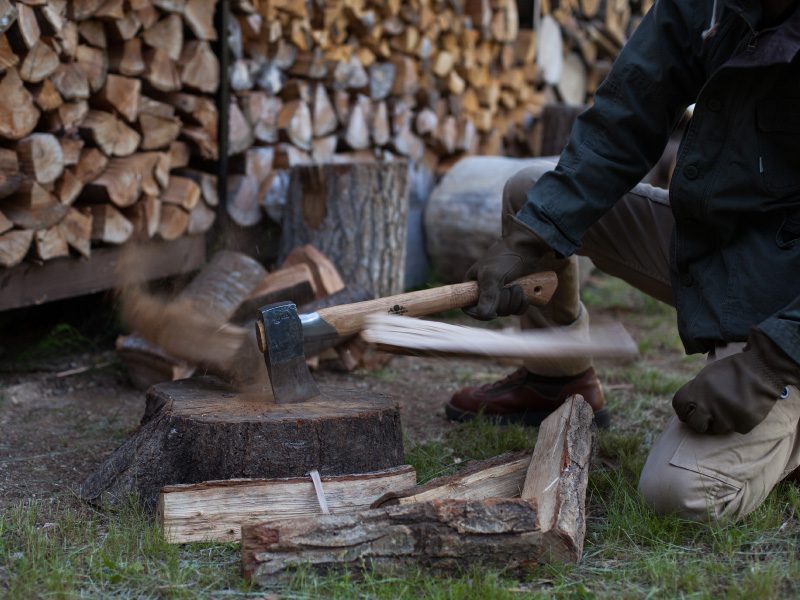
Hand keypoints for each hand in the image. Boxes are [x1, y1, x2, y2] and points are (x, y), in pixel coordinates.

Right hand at [463, 215, 552, 319]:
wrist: (526, 246)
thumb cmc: (505, 257)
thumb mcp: (493, 276)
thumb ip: (487, 296)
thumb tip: (483, 315)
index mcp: (472, 286)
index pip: (469, 308)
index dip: (479, 313)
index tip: (491, 312)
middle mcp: (484, 292)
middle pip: (490, 312)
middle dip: (503, 303)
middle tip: (508, 288)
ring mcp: (499, 295)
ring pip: (505, 312)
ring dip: (514, 301)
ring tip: (517, 286)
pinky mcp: (513, 296)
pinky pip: (516, 310)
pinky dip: (522, 304)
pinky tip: (524, 293)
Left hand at [672, 328, 798, 433]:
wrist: (762, 368)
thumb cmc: (733, 370)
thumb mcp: (707, 375)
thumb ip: (696, 391)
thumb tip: (689, 407)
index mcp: (696, 390)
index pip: (679, 408)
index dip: (684, 411)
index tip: (689, 412)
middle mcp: (707, 405)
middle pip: (695, 424)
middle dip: (700, 421)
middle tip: (707, 417)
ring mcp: (725, 417)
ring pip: (716, 429)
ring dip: (721, 421)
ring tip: (729, 408)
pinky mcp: (743, 424)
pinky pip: (736, 429)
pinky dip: (738, 421)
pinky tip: (743, 409)